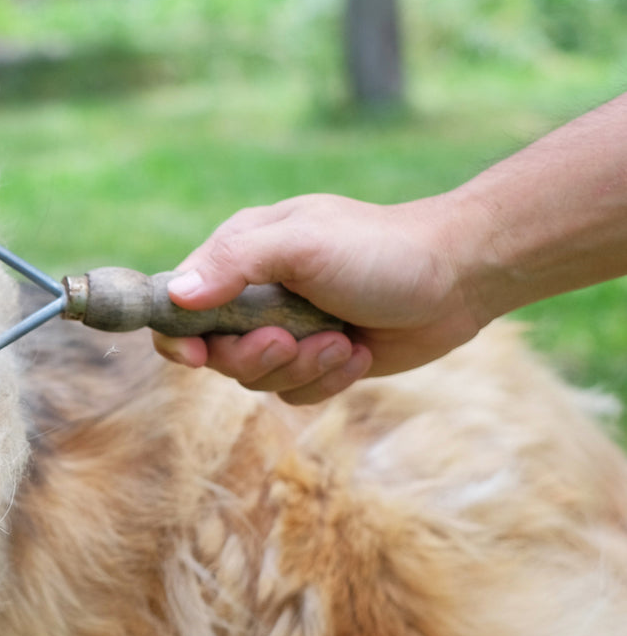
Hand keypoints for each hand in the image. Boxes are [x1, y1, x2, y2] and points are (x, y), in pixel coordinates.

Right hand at [152, 193, 487, 403]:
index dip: (177, 334)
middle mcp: (256, 295)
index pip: (178, 301)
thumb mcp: (303, 243)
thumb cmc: (380, 248)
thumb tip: (176, 294)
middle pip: (215, 352)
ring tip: (341, 342)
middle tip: (290, 341)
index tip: (196, 355)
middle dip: (253, 356)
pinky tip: (358, 352)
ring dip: (300, 368)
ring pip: (256, 378)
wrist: (459, 277)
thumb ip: (236, 263)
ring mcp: (287, 329)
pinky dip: (327, 380)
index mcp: (241, 254)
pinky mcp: (318, 360)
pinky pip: (295, 392)